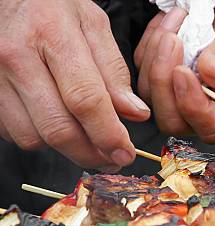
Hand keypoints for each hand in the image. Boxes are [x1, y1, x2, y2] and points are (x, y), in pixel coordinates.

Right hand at [0, 0, 150, 170]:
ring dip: (65, 147)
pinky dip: (39, 136)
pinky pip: (14, 133)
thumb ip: (115, 71)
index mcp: (53, 35)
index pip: (85, 99)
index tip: (125, 152)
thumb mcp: (93, 25)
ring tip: (84, 137)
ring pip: (34, 137)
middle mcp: (18, 56)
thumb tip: (136, 113)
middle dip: (91, 152)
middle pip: (58, 127)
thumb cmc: (53, 7)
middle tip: (110, 158)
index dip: (108, 134)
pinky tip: (54, 120)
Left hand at [134, 0, 214, 143]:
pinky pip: (144, 70)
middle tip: (172, 43)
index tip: (184, 72)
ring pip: (153, 95)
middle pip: (174, 119)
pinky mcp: (167, 77)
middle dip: (164, 83)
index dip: (193, 107)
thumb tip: (212, 75)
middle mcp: (211, 108)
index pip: (212, 128)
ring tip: (176, 24)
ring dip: (156, 57)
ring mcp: (186, 94)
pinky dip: (151, 44)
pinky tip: (171, 25)